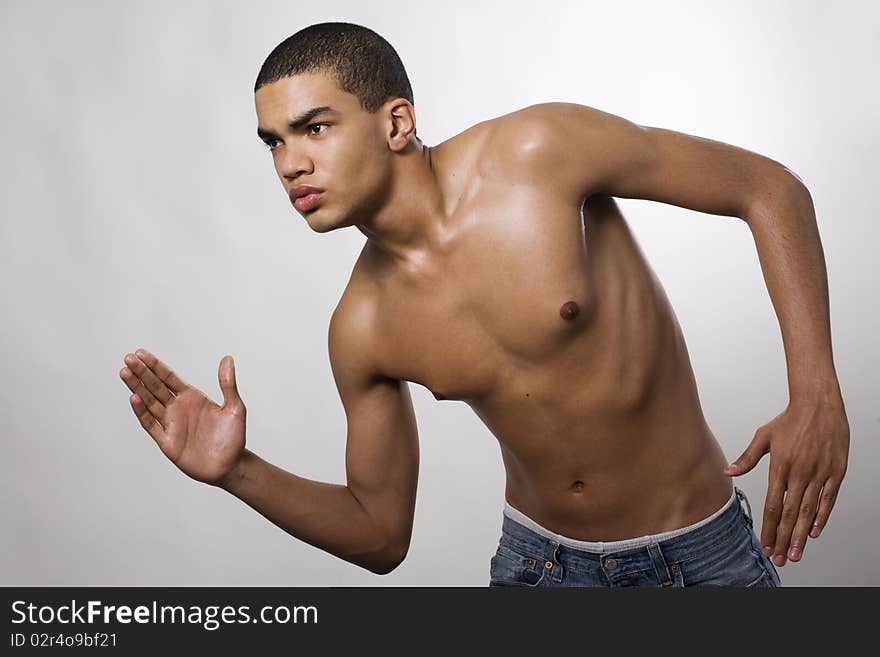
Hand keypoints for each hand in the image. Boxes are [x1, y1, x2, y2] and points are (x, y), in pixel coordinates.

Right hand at [119, 348, 246, 486]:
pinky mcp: (167, 441)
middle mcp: (178, 408)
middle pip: (155, 387)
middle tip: (128, 358)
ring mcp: (171, 424)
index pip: (169, 378)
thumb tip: (228, 359)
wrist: (230, 466)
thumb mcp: (234, 408)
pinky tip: (134, 398)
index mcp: (192, 398)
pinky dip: (141, 412)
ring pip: (149, 402)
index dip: (155, 366)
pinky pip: (150, 424)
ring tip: (124, 373)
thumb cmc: (234, 438)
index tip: (141, 353)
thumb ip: (228, 384)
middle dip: (142, 372)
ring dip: (137, 388)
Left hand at [722, 395, 848, 566]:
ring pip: (809, 511)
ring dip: (802, 534)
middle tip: (781, 560)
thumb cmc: (789, 420)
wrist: (818, 404)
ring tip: (796, 554)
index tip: (766, 545)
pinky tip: (815, 532)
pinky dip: (822, 516)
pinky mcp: (836, 471)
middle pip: (790, 514)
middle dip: (784, 539)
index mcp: (780, 468)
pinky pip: (829, 499)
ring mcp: (819, 473)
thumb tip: (728, 471)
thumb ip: (747, 458)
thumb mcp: (764, 436)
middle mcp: (800, 474)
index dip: (769, 528)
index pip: (773, 506)